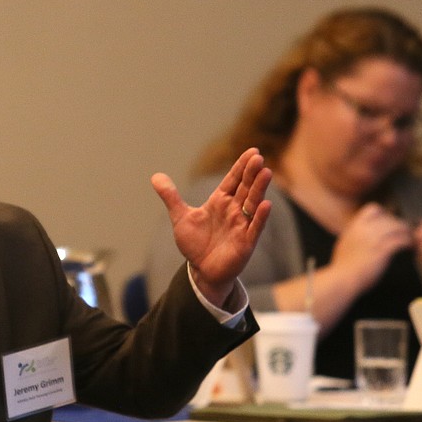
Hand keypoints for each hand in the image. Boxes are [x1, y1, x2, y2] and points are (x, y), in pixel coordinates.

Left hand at [152, 147, 272, 305]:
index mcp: (220, 201)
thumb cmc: (195, 243)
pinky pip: (255, 227)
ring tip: (266, 172)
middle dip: (251, 173)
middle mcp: (233, 210)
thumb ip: (171, 197)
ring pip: (252, 203)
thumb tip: (155, 176)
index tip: (252, 151)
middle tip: (258, 157)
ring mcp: (241, 225)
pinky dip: (260, 216)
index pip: (233, 180)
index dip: (241, 166)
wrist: (201, 271)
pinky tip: (266, 204)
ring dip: (259, 189)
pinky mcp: (246, 242)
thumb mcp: (180, 217)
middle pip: (245, 188)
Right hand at [330, 203, 413, 292]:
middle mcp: (365, 229)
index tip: (389, 222)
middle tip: (405, 232)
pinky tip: (410, 247)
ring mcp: (374, 239)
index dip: (384, 213)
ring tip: (410, 239)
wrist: (342, 279)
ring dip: (406, 232)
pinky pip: (401, 240)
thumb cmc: (342, 267)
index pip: (373, 209)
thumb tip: (357, 234)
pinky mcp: (383, 250)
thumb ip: (353, 236)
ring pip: (398, 227)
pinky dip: (408, 243)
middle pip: (389, 218)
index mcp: (355, 227)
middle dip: (399, 224)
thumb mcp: (344, 245)